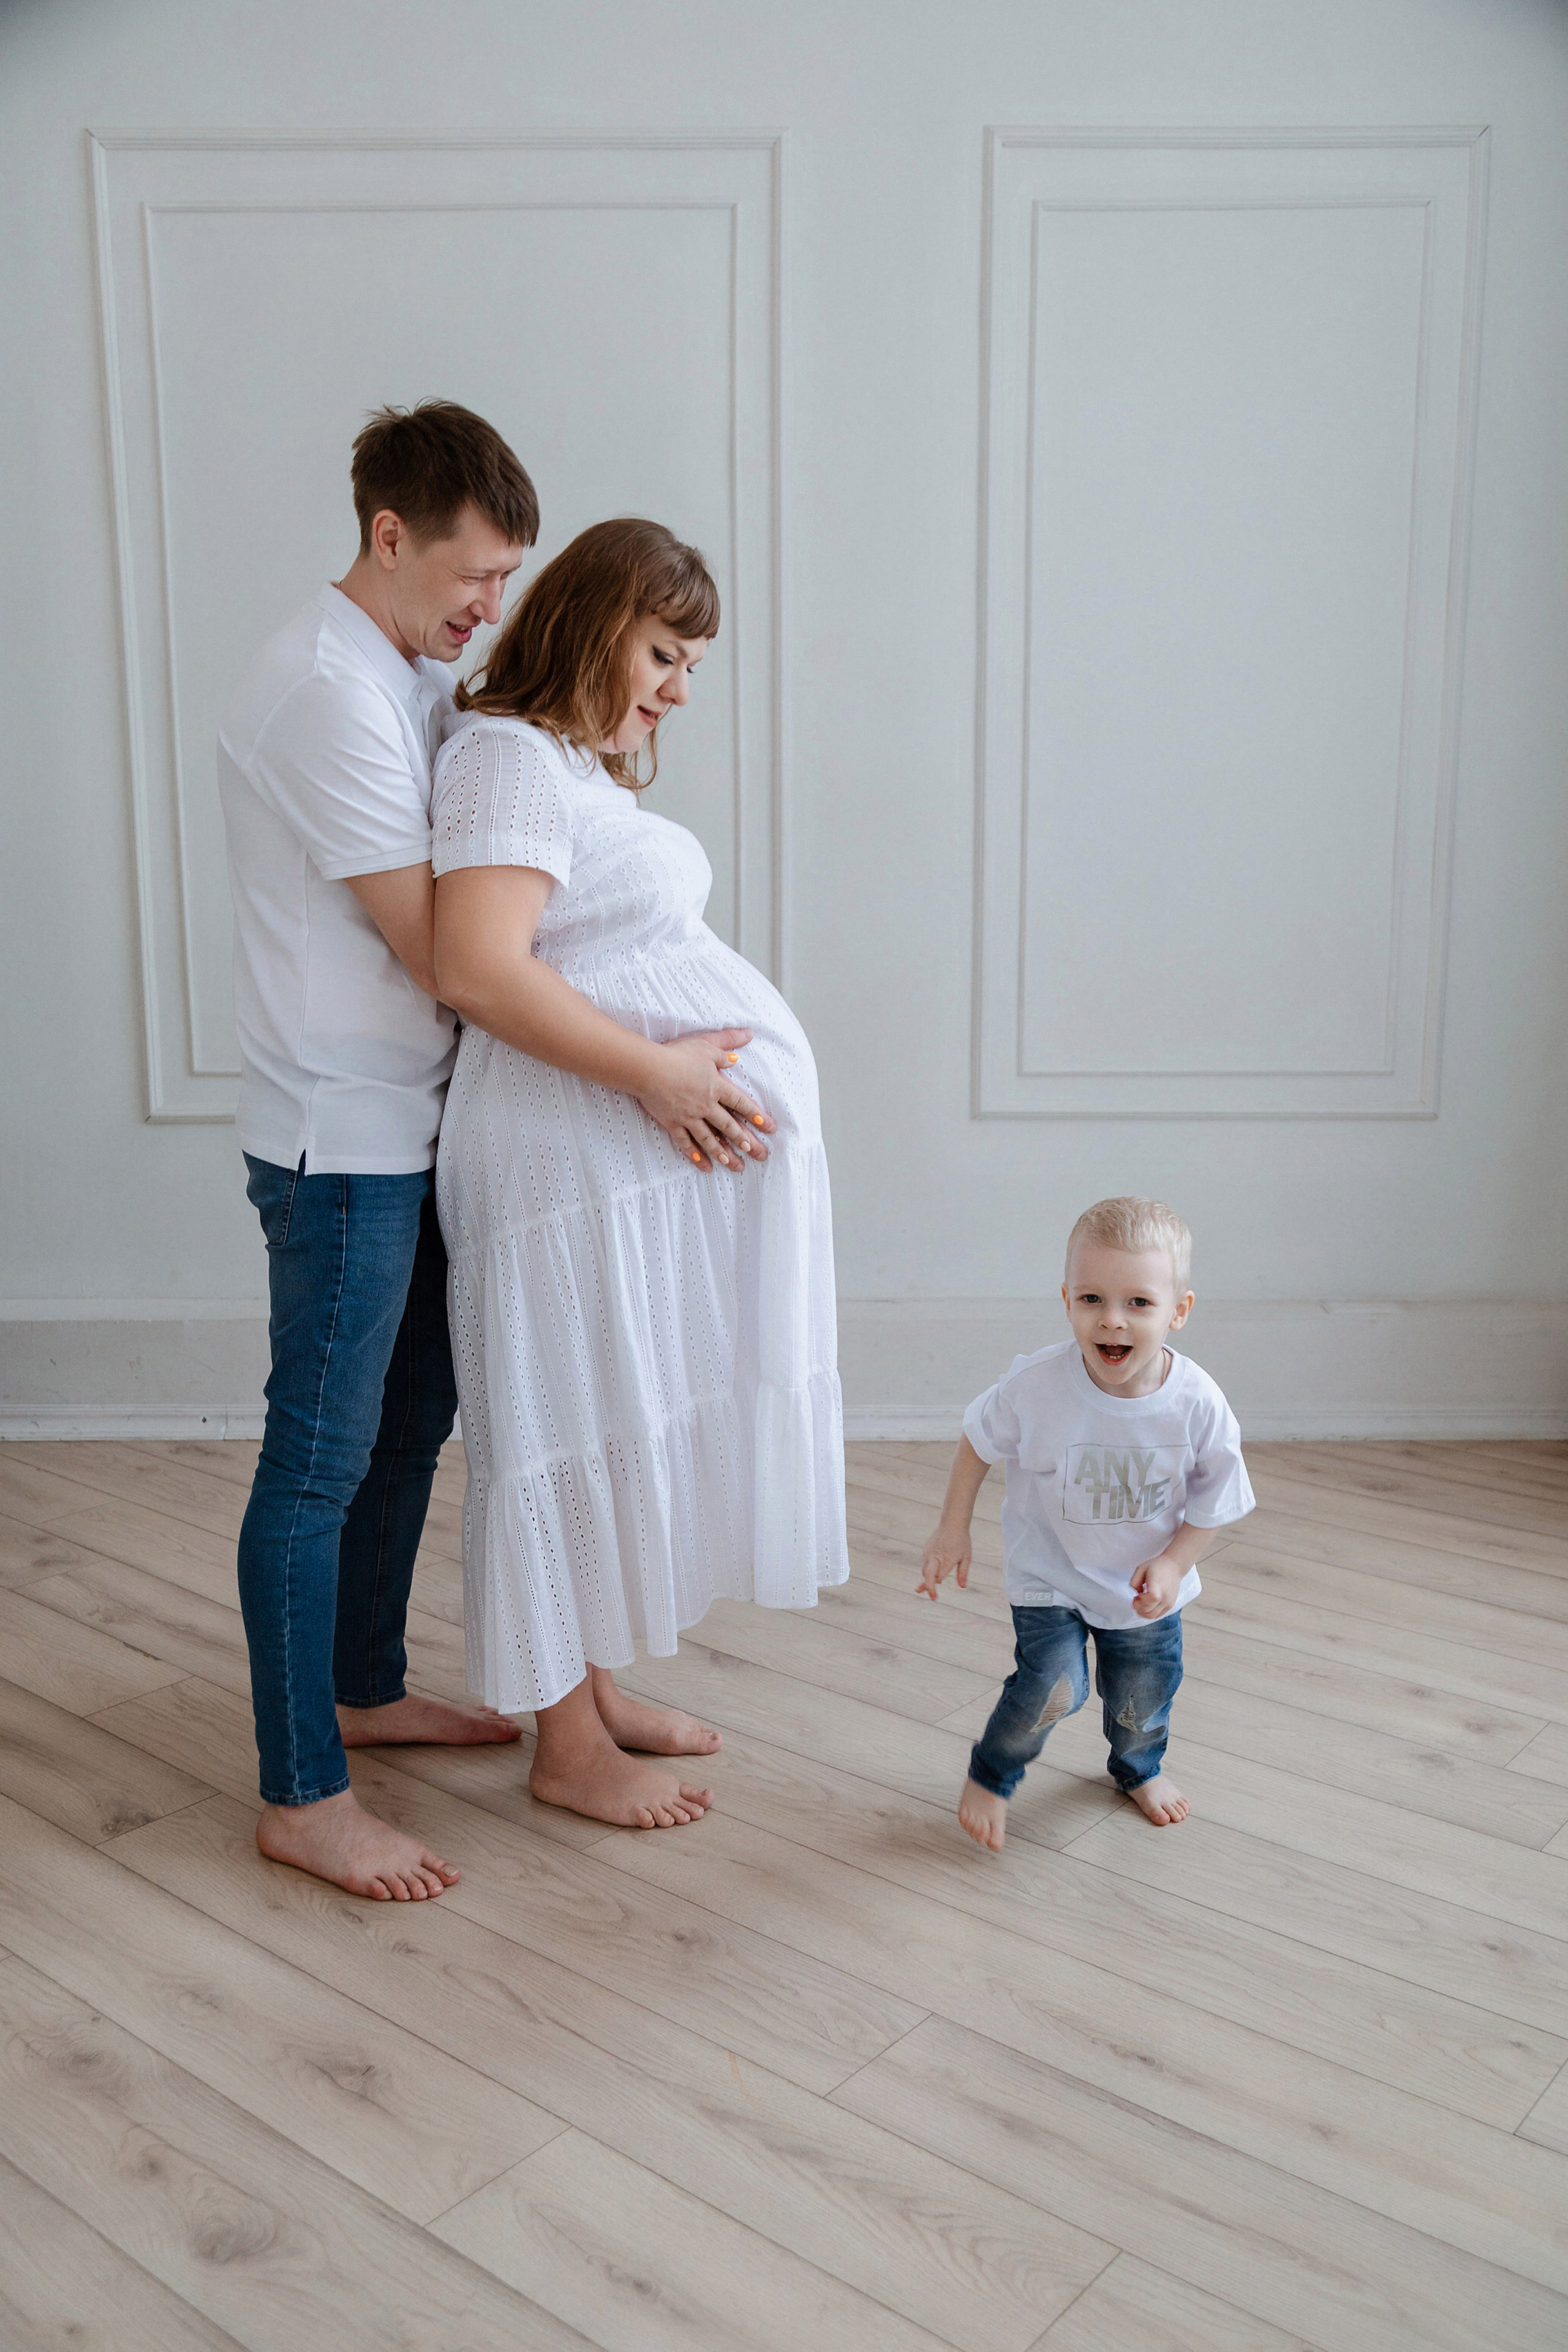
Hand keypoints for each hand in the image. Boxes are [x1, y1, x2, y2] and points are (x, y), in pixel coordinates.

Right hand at [635, 1029, 777, 1171]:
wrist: (649, 1069)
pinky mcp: (672, 1123)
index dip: (757, 1116)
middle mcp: (706, 1105)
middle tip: (760, 1155)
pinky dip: (695, 1154)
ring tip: (736, 1166)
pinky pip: (685, 1143)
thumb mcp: (706, 1044)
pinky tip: (704, 1164)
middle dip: (747, 1142)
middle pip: (730, 1127)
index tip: (769, 1129)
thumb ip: (728, 1043)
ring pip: (710, 1139)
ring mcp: (689, 1117)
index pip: (742, 1104)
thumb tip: (748, 1036)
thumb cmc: (677, 1054)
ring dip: (724, 1153)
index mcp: (716, 1086)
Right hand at [918, 1525, 972, 1599]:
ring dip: (927, 1578)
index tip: (934, 1597)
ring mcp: (929, 1552)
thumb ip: (963, 1573)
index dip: (935, 1588)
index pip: (938, 1578)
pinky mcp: (926, 1549)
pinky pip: (926, 1563)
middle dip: (927, 1587)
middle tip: (929, 1597)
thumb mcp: (966, 1557)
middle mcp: (936, 1557)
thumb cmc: (962, 1541)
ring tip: (921, 1589)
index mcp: (947, 1560)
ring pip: (925, 1570)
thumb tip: (963, 1587)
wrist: (952, 1523)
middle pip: (927, 1575)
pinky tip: (933, 1570)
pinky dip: (929, 1569)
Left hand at [1130, 1552, 1184, 1618]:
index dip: (1141, 1600)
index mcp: (1158, 1586)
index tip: (1137, 1594)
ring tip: (1141, 1602)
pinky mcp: (1170, 1605)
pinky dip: (1149, 1613)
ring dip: (1143, 1612)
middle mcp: (1165, 1597)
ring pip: (1152, 1616)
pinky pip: (1158, 1615)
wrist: (1174, 1567)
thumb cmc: (1158, 1566)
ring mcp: (1168, 1602)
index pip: (1151, 1599)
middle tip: (1136, 1599)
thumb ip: (1134, 1581)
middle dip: (1138, 1607)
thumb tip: (1136, 1593)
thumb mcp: (1141, 1568)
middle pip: (1149, 1612)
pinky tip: (1148, 1604)